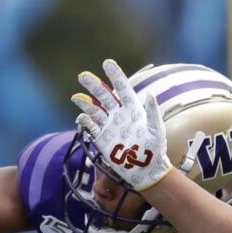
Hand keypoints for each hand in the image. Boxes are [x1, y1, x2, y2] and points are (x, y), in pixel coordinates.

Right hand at [71, 59, 171, 191]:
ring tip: (75, 97)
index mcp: (133, 109)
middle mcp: (119, 115)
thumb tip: (149, 94)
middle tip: (83, 76)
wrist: (145, 170)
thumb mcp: (156, 130)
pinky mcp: (102, 139)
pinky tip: (81, 117)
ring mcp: (110, 126)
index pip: (122, 88)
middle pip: (104, 96)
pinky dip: (85, 121)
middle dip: (94, 85)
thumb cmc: (154, 149)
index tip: (107, 63)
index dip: (115, 76)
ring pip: (95, 110)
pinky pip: (91, 127)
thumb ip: (152, 112)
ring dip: (85, 103)